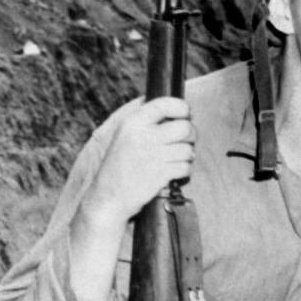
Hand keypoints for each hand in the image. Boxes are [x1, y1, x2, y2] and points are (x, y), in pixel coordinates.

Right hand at [84, 96, 194, 228]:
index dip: (182, 107)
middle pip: (184, 127)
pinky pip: (186, 167)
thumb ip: (142, 121)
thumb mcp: (122, 136)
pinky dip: (185, 170)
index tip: (186, 113)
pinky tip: (176, 171)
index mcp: (132, 123)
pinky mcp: (161, 175)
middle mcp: (143, 137)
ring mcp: (153, 156)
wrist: (108, 197)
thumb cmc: (118, 167)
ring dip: (188, 154)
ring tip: (179, 158)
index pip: (164, 104)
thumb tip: (170, 107)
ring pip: (188, 149)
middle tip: (187, 139)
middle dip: (191, 134)